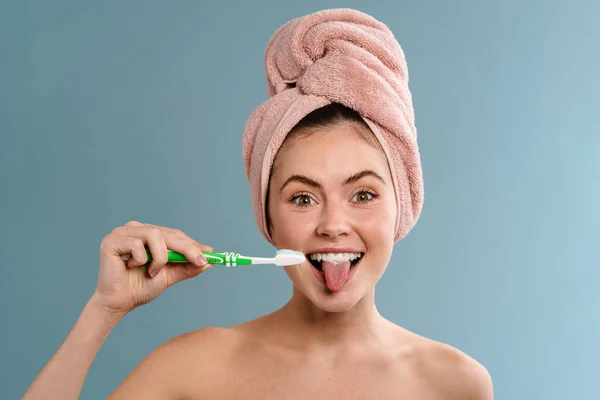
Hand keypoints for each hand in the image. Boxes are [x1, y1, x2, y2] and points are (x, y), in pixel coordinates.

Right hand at [93, 221, 212, 314]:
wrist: (119, 303)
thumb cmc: (140, 287)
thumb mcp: (169, 276)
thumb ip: (186, 267)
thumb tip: (209, 262)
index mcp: (147, 234)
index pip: (174, 234)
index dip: (192, 243)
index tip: (210, 253)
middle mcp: (135, 229)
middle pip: (167, 233)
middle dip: (187, 248)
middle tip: (200, 261)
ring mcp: (122, 232)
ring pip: (154, 235)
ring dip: (160, 257)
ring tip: (152, 272)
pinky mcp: (111, 240)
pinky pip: (137, 244)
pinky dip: (141, 259)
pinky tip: (131, 268)